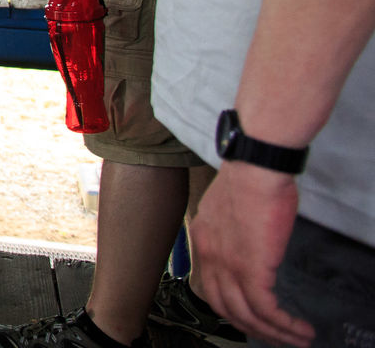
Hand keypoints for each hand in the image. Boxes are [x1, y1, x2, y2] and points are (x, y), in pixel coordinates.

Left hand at [191, 162, 312, 346]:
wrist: (255, 169)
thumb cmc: (249, 180)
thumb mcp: (226, 207)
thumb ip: (230, 231)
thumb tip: (245, 244)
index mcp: (201, 239)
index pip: (209, 286)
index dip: (230, 307)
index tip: (250, 317)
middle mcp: (209, 256)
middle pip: (225, 307)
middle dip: (252, 328)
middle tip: (276, 335)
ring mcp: (227, 264)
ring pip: (246, 314)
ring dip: (274, 333)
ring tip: (297, 338)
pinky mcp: (251, 268)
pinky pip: (265, 309)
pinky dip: (283, 324)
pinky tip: (298, 328)